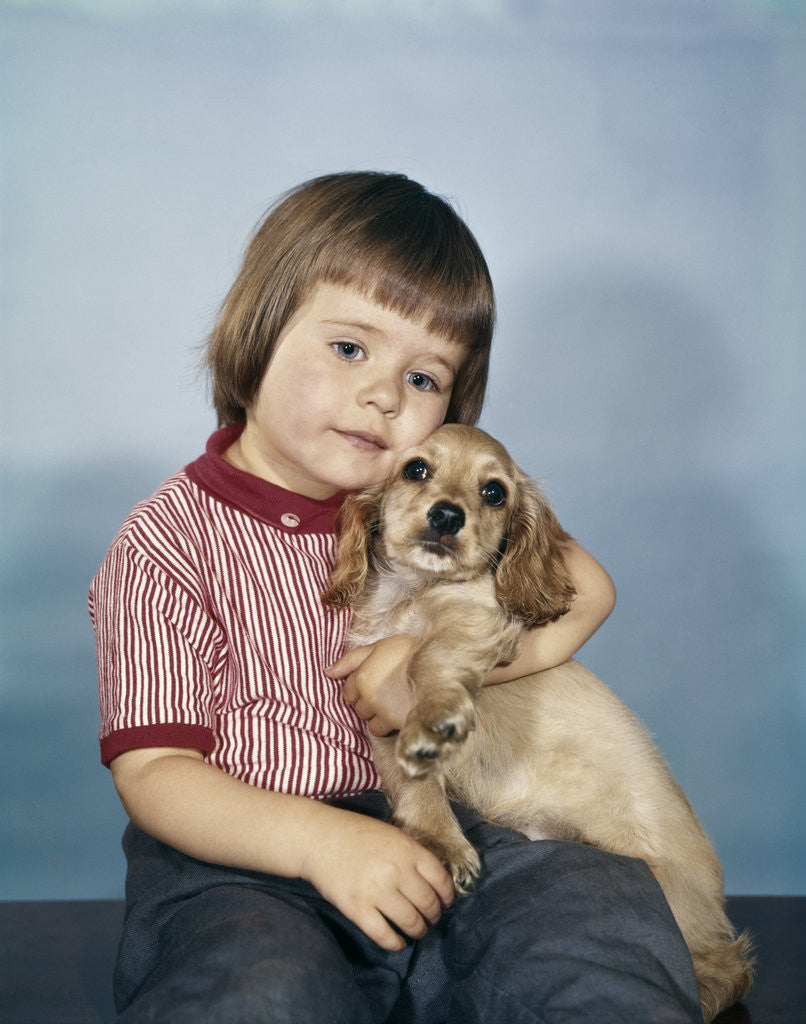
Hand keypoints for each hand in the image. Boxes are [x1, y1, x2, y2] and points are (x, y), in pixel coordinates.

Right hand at [299, 807, 453, 950]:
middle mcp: (396, 870)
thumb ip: (412, 855)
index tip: (445, 902)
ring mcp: (376, 891)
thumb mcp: (392, 835)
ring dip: (418, 930)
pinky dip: (395, 944)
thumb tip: (433, 881)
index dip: (447, 895)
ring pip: (410, 921)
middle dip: (433, 916)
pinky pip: (384, 935)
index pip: (440, 879)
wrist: (318, 838)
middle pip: (428, 903)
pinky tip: (398, 942)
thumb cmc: (356, 834)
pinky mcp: (357, 908)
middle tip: (431, 919)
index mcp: (407, 849)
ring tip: (417, 931)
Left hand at [326, 635, 416, 735]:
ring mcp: (382, 710)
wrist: (439, 666)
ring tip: (392, 702)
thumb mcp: (379, 646)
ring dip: (375, 715)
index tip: (373, 683)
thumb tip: (327, 672)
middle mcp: (369, 695)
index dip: (358, 688)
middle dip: (366, 702)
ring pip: (366, 721)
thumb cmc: (409, 653)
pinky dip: (385, 724)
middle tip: (385, 690)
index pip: (347, 691)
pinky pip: (379, 730)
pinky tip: (397, 711)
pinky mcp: (395, 722)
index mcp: (363, 675)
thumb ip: (351, 659)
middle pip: (356, 707)